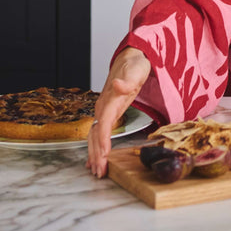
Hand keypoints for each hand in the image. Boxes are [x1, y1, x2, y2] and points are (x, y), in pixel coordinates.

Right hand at [86, 46, 150, 177]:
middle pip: (96, 133)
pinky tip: (94, 159)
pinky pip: (98, 133)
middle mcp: (103, 106)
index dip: (103, 138)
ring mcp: (103, 111)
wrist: (130, 59)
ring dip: (95, 154)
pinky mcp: (107, 113)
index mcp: (110, 98)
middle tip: (100, 171)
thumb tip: (118, 84)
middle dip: (97, 153)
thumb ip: (127, 80)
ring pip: (95, 136)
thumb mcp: (136, 70)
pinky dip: (95, 148)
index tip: (105, 153)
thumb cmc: (134, 65)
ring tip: (97, 171)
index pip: (104, 121)